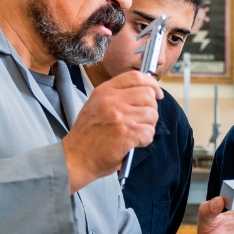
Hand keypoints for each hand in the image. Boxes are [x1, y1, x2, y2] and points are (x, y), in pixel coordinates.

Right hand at [62, 71, 162, 193]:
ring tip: (135, 133)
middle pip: (148, 95)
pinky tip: (133, 143)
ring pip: (152, 114)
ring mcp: (120, 116)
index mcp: (104, 90)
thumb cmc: (88, 134)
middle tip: (142, 121)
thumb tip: (146, 92)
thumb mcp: (96, 105)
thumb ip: (117, 96)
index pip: (136, 77)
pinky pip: (149, 132)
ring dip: (148, 126)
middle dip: (151, 109)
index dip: (152, 84)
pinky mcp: (127, 133)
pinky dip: (145, 140)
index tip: (157, 94)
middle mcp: (112, 100)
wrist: (76, 157)